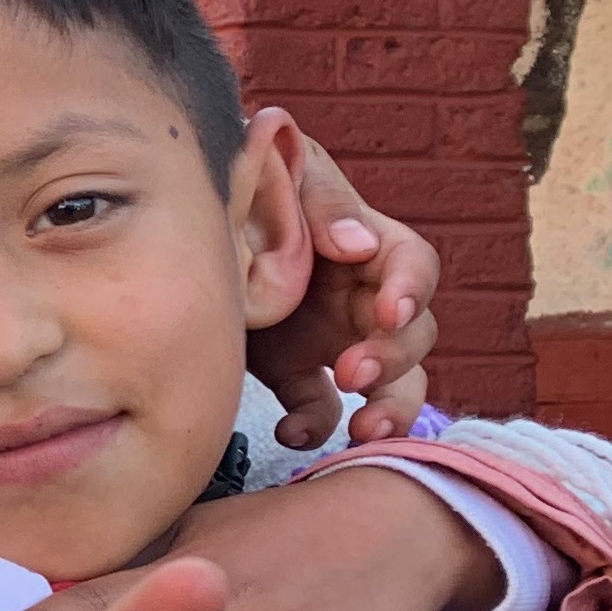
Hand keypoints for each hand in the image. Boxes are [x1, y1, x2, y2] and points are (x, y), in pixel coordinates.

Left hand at [243, 118, 435, 447]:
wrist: (198, 218)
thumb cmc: (257, 182)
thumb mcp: (291, 174)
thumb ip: (324, 201)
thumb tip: (358, 243)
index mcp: (372, 247)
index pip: (413, 267)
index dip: (411, 291)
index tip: (391, 313)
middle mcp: (364, 298)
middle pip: (412, 335)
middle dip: (394, 358)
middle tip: (356, 372)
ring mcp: (336, 339)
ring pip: (389, 383)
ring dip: (386, 409)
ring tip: (363, 430)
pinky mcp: (297, 370)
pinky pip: (320, 408)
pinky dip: (313, 426)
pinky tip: (289, 435)